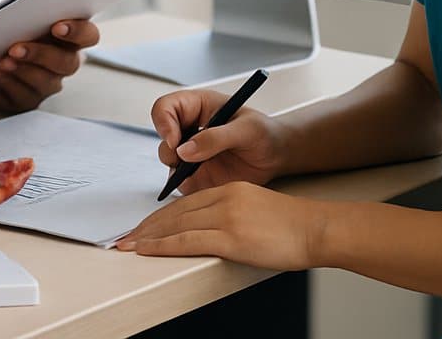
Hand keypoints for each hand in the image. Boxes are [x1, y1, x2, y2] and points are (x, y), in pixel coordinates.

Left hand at [0, 19, 100, 111]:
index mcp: (70, 38)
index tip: (57, 27)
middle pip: (66, 64)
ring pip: (44, 84)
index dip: (78, 33)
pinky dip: (4, 84)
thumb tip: (25, 11)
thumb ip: (32, 13)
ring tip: (1, 62)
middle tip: (16, 48)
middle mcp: (64, 64)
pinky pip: (20, 98)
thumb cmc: (13, 27)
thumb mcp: (24, 16)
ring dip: (21, 72)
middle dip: (40, 55)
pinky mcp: (26, 100)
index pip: (89, 36)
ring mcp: (47, 85)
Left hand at [115, 181, 322, 270]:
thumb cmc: (292, 226)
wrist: (316, 229)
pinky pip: (187, 240)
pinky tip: (147, 250)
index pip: (185, 203)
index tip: (143, 226)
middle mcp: (224, 199)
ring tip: (127, 245)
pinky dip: (162, 245)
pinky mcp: (231, 237)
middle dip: (146, 226)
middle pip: (175, 212)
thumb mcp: (255, 210)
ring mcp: (226, 217)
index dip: (160, 216)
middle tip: (126, 236)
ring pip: (176, 225)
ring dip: (147, 236)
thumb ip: (231, 215)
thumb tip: (210, 232)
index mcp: (229, 190)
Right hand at [149, 88, 288, 194]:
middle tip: (186, 161)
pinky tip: (206, 184)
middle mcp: (189, 129)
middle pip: (161, 136)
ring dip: (178, 169)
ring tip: (201, 172)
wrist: (277, 156)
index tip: (174, 141)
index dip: (163, 122)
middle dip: (169, 150)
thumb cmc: (264, 133)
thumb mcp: (245, 129)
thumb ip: (215, 138)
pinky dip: (187, 186)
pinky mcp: (196, 174)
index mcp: (196, 107)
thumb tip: (185, 150)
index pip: (165, 107)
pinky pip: (180, 182)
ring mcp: (191, 152)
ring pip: (168, 160)